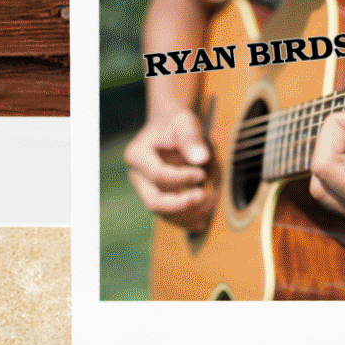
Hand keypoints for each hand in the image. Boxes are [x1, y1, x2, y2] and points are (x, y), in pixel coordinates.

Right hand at [125, 109, 215, 230]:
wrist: (170, 130)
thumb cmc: (177, 125)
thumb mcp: (185, 123)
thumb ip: (191, 138)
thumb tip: (201, 158)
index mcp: (136, 154)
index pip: (157, 174)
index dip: (181, 178)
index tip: (202, 174)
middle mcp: (136, 176)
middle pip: (153, 200)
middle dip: (179, 204)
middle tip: (203, 197)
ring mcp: (144, 190)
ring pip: (162, 212)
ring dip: (185, 215)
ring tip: (208, 209)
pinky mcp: (155, 198)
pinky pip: (168, 215)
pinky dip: (184, 220)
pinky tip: (201, 221)